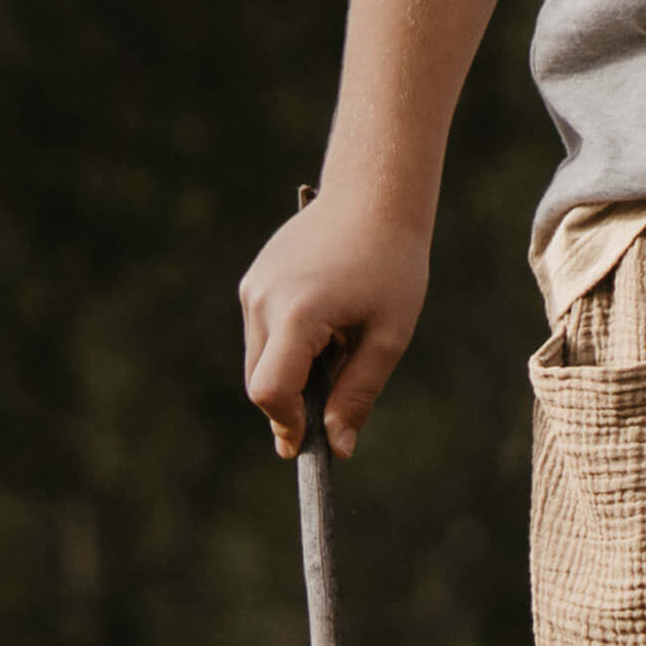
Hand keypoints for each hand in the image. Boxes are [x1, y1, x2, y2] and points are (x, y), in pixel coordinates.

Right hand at [239, 193, 429, 460]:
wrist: (373, 198)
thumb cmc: (392, 265)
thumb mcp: (387, 337)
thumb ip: (359, 394)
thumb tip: (339, 446)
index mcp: (297, 313)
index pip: (270, 391)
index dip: (288, 423)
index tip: (309, 442)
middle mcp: (263, 299)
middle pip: (260, 382)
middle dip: (291, 406)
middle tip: (333, 410)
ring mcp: (254, 287)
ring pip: (259, 360)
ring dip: (292, 376)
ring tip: (342, 351)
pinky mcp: (255, 280)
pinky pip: (263, 334)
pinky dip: (289, 350)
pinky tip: (330, 329)